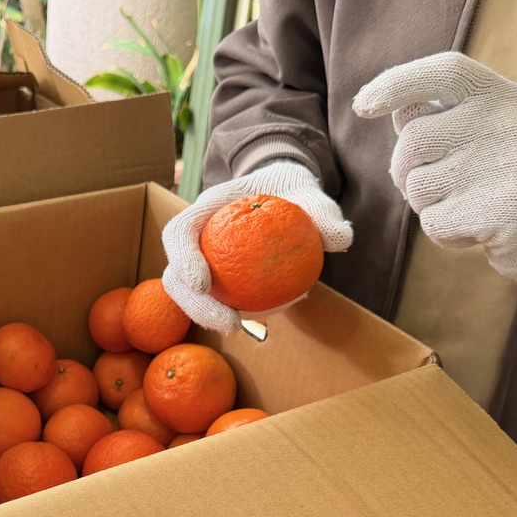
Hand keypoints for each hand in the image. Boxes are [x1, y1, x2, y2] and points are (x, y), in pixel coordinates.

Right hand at [162, 160, 352, 332]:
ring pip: (189, 292)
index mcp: (207, 207)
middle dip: (195, 305)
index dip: (184, 259)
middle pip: (175, 274)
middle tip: (229, 324)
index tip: (204, 284)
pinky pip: (214, 298)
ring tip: (238, 329)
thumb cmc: (289, 186)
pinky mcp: (215, 275)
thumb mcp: (308, 190)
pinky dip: (227, 312)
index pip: (179, 231)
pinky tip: (254, 323)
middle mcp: (197, 235)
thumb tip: (341, 238)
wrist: (281, 190)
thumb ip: (322, 210)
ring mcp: (202, 257)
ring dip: (207, 316)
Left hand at [353, 51, 516, 287]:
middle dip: (404, 170)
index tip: (362, 105)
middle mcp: (512, 124)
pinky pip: (433, 223)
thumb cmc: (508, 176)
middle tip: (432, 185)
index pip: (445, 71)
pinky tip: (476, 229)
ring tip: (466, 203)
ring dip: (426, 204)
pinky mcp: (504, 212)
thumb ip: (444, 117)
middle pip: (413, 139)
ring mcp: (511, 167)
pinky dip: (443, 233)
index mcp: (508, 96)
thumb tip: (393, 106)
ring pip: (416, 186)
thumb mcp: (486, 133)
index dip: (397, 82)